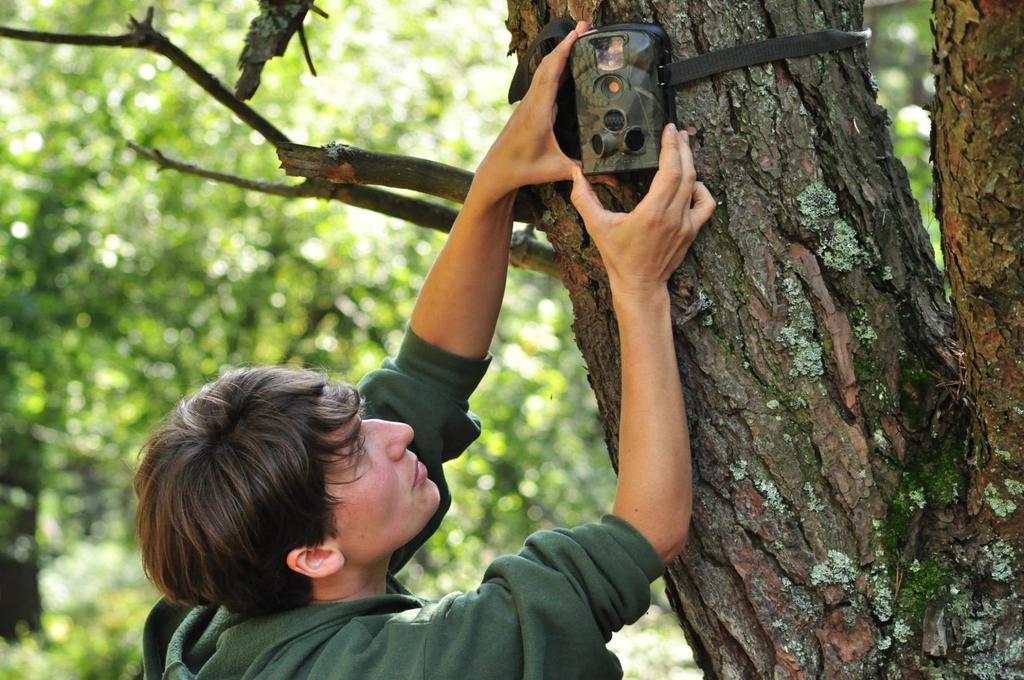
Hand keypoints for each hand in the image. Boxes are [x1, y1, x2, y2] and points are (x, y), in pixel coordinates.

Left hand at [472, 21, 590, 200]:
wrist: (496, 171)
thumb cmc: (522, 169)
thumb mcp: (557, 170)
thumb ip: (585, 173)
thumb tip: (614, 179)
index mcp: (539, 112)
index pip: (552, 73)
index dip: (565, 51)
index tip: (578, 34)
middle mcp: (532, 102)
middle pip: (549, 63)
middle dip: (567, 43)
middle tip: (586, 27)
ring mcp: (529, 102)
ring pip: (545, 69)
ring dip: (561, 52)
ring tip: (578, 38)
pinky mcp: (529, 106)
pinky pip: (543, 79)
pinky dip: (555, 65)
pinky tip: (565, 63)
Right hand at [570, 124, 715, 297]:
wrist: (640, 285)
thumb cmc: (619, 257)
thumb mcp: (597, 227)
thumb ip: (584, 198)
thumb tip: (576, 173)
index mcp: (653, 212)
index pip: (670, 170)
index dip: (671, 146)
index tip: (669, 129)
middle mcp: (674, 215)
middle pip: (687, 171)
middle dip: (683, 147)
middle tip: (677, 131)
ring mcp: (686, 224)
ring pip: (696, 184)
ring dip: (692, 163)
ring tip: (684, 148)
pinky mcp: (692, 231)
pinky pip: (705, 204)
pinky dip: (701, 189)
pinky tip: (691, 183)